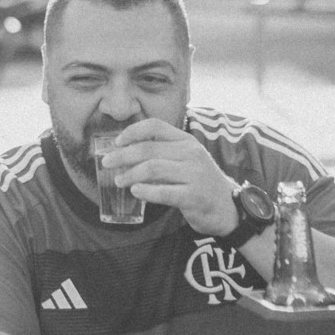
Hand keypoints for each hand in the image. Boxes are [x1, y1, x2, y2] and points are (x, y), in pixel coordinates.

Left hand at [103, 120, 237, 236]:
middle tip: (106, 163)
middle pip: (148, 148)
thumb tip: (124, 152)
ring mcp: (194, 175)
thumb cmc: (200, 183)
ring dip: (130, 174)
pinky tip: (136, 192)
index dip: (132, 131)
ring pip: (152, 168)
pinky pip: (164, 192)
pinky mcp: (194, 196)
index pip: (155, 126)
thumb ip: (162, 154)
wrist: (228, 208)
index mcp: (186, 141)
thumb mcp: (186, 161)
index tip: (116, 142)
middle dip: (122, 155)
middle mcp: (191, 154)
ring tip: (119, 181)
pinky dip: (146, 191)